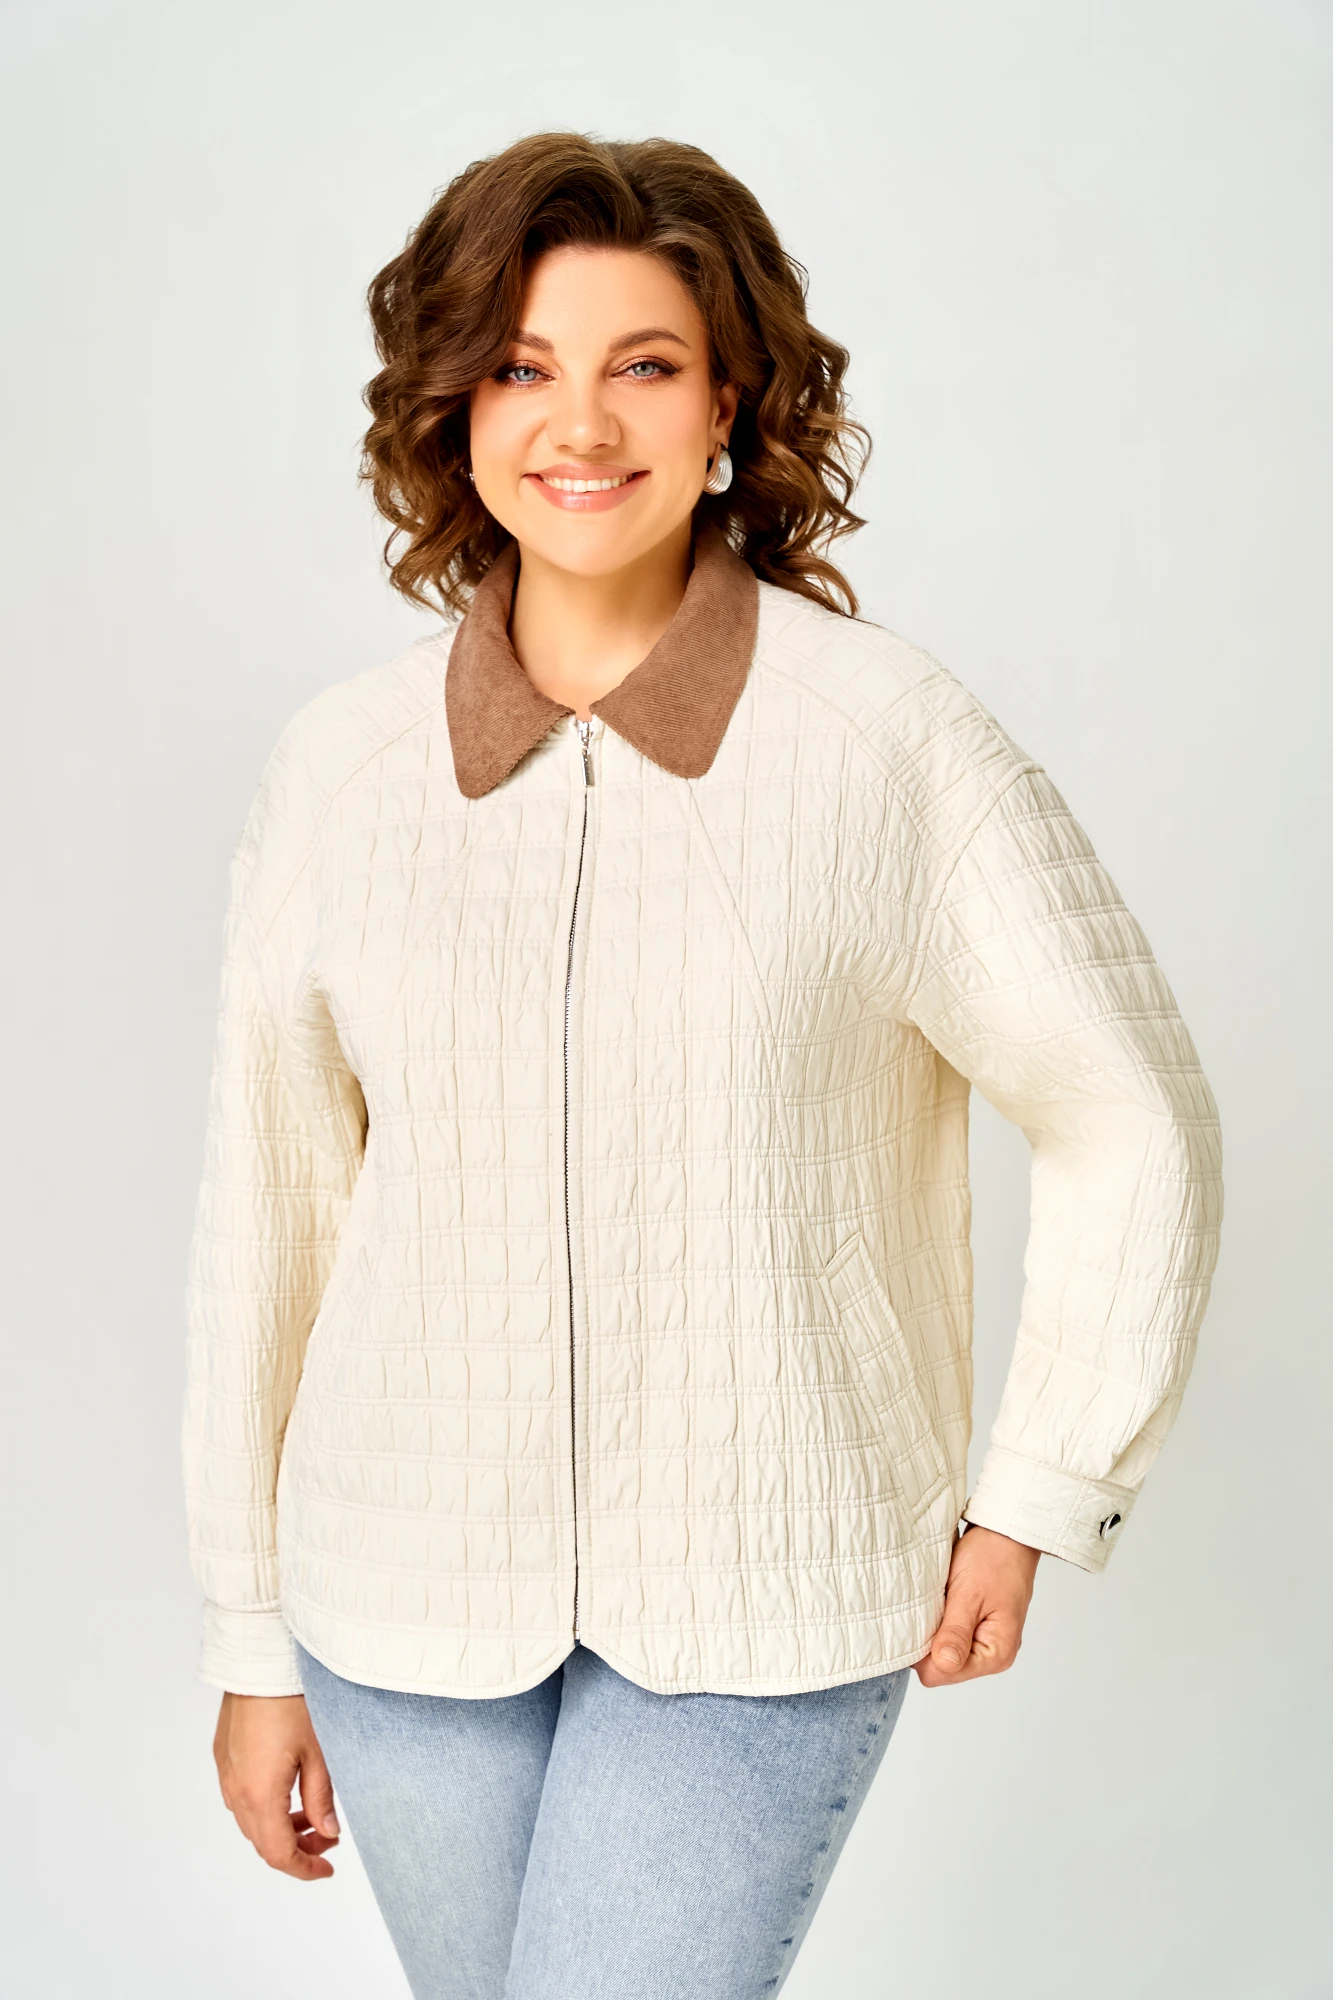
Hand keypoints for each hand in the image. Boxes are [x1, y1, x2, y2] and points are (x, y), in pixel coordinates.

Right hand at [213, 1691, 340, 1879]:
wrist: (260, 1661)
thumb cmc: (291, 1700)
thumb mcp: (318, 1752)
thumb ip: (320, 1799)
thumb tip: (327, 1832)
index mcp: (259, 1794)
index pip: (278, 1853)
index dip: (304, 1869)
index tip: (326, 1870)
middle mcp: (235, 1789)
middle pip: (263, 1841)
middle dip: (297, 1849)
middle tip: (328, 1840)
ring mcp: (226, 1773)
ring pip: (251, 1822)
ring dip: (280, 1828)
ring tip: (312, 1815)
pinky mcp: (224, 1757)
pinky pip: (241, 1798)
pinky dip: (265, 1807)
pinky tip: (289, 1792)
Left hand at [914, 1524, 1040, 1687]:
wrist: (1006, 1532)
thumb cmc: (992, 1557)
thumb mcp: (969, 1595)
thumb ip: (955, 1633)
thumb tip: (942, 1665)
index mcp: (996, 1654)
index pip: (943, 1673)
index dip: (924, 1652)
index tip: (921, 1622)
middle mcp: (993, 1655)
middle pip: (942, 1667)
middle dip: (929, 1641)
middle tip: (932, 1607)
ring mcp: (986, 1642)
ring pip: (943, 1652)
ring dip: (935, 1630)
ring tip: (940, 1602)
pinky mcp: (978, 1629)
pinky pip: (949, 1637)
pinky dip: (940, 1622)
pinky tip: (943, 1603)